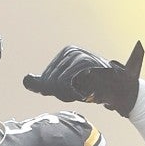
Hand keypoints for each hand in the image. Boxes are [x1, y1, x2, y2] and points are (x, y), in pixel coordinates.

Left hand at [23, 41, 144, 117]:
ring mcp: (79, 56)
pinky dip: (72, 92)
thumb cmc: (94, 87)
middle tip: (80, 92)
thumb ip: (45, 83)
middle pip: (51, 81)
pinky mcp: (86, 63)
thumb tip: (26, 80)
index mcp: (66, 53)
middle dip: (63, 93)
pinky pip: (66, 83)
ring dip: (69, 94)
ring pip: (57, 84)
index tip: (73, 90)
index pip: (47, 78)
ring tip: (84, 90)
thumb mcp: (65, 86)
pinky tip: (84, 91)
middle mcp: (72, 51)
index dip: (57, 91)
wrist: (119, 89)